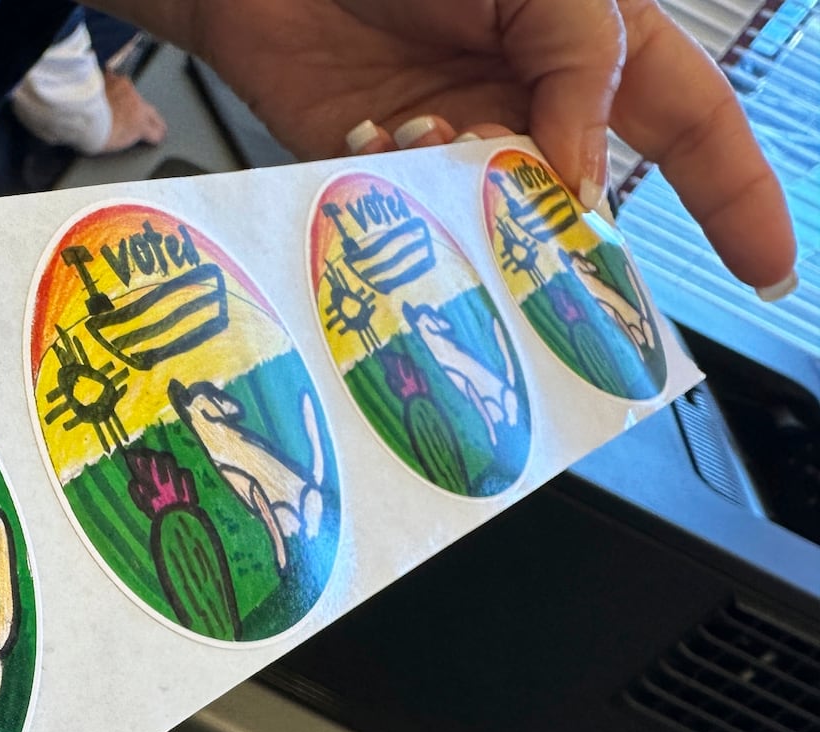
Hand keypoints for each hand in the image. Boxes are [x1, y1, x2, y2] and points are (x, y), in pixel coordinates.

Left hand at [83, 0, 796, 294]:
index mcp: (595, 46)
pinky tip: (389, 146)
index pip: (693, 125)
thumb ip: (578, 65)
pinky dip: (407, 200)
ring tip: (457, 160)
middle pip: (584, 194)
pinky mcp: (379, 167)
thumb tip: (581, 179)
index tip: (766, 270)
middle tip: (567, 263)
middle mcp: (531, 103)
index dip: (735, 196)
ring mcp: (456, 139)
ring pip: (496, 217)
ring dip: (480, 207)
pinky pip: (413, 215)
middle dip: (576, 232)